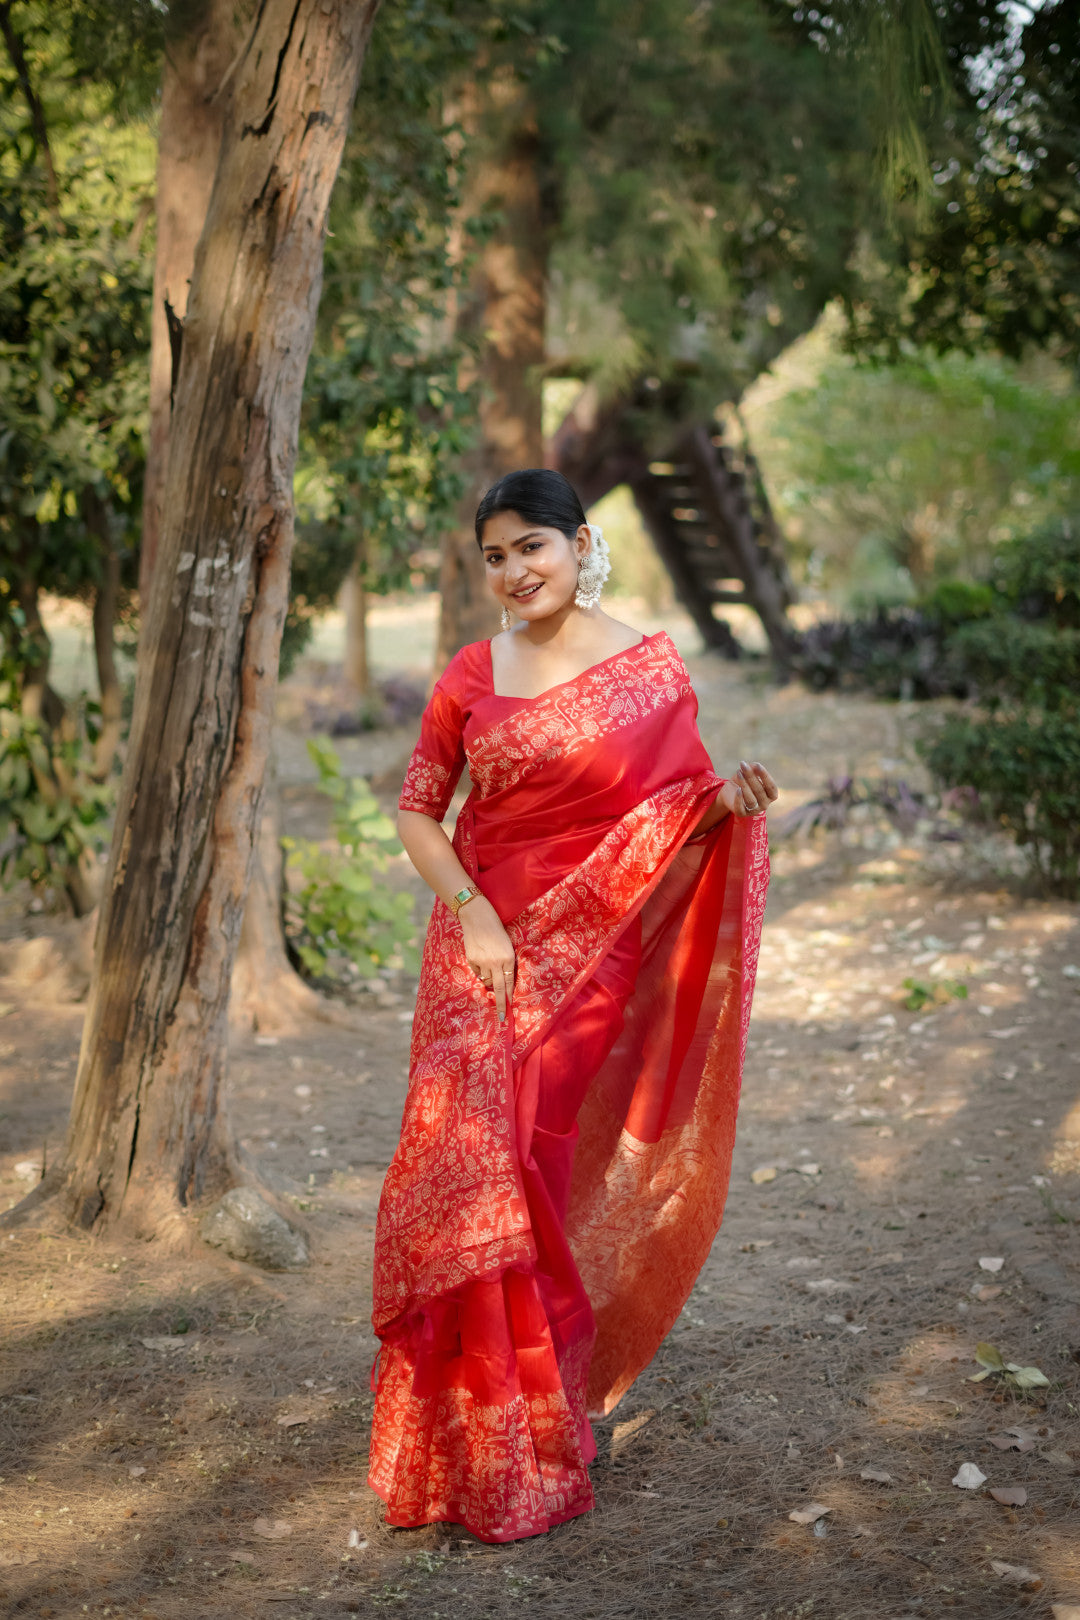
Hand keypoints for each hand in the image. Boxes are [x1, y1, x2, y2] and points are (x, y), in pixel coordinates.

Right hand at [458, 896, 515, 1021]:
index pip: (509, 983)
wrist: (478, 917)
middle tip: (502, 1018)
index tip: (509, 1010)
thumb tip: (502, 982)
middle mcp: (496, 962)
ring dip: (488, 979)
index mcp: (508, 958)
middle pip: (498, 989)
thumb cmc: (496, 930)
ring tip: (488, 965)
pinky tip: (480, 958)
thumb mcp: (507, 946)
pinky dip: (479, 970)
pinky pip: (477, 972)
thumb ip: (506, 963)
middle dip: (500, 1005)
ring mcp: (482, 962)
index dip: (508, 998)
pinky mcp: (471, 959)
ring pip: (486, 980)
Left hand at [718, 759, 778, 817]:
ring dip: (744, 785)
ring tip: (738, 773)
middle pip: (759, 791)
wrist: (729, 793)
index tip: (758, 765)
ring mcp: (754, 810)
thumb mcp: (748, 773)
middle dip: (751, 777)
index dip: (765, 776)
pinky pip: (741, 808)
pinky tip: (737, 789)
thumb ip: (754, 769)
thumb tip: (755, 765)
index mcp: (771, 795)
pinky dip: (739, 799)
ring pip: (751, 800)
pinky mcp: (742, 814)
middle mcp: (765, 804)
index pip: (771, 787)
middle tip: (743, 765)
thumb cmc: (743, 781)